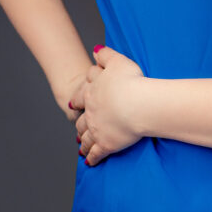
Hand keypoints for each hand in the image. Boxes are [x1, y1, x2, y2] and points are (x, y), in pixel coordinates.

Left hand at [71, 45, 144, 165]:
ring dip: (83, 141)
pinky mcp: (106, 144)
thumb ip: (106, 55)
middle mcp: (91, 112)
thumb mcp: (117, 61)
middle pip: (81, 118)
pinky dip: (92, 157)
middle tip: (77, 127)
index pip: (81, 94)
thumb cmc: (131, 82)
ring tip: (80, 145)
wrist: (138, 104)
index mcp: (93, 92)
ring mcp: (97, 129)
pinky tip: (90, 162)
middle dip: (79, 122)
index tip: (74, 102)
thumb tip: (96, 50)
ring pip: (86, 136)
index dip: (78, 98)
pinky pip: (96, 153)